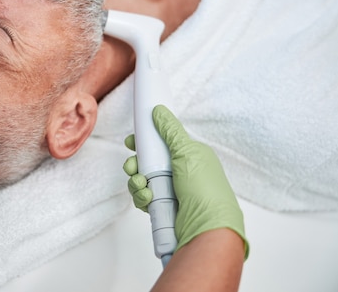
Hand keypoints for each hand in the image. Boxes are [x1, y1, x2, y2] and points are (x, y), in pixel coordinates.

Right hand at [122, 105, 248, 257]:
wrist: (206, 226)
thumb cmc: (203, 188)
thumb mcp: (187, 152)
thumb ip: (170, 130)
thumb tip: (159, 111)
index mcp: (189, 156)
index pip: (162, 144)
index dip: (145, 142)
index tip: (132, 142)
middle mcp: (179, 172)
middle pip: (147, 161)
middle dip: (135, 163)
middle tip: (133, 166)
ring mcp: (170, 191)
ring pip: (141, 179)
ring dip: (136, 181)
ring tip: (142, 184)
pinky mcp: (162, 207)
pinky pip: (142, 197)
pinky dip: (141, 197)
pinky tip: (148, 198)